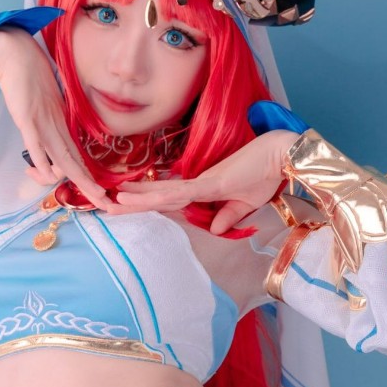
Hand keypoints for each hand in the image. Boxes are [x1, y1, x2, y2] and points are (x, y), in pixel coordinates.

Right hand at [0, 27, 106, 207]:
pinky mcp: (26, 119)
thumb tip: (53, 141)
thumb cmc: (31, 75)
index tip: (100, 195)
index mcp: (60, 126)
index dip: (88, 179)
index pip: (77, 158)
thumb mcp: (44, 104)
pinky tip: (50, 175)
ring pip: (62, 158)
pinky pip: (36, 144)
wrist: (17, 52)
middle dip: (91, 187)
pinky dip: (42, 162)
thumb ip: (50, 123)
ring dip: (77, 180)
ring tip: (90, 195)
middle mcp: (55, 128)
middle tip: (107, 205)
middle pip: (75, 164)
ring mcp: (42, 124)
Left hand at [110, 130, 299, 233]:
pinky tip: (138, 197)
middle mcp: (196, 185)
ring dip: (137, 199)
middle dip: (133, 203)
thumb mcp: (245, 204)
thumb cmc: (265, 175)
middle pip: (159, 197)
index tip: (127, 207)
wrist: (281, 156)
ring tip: (112, 202)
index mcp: (203, 191)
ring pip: (162, 194)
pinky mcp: (209, 182)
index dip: (148, 204)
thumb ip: (228, 216)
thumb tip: (215, 229)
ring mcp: (201, 182)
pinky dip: (157, 195)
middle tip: (105, 206)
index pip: (170, 201)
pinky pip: (178, 192)